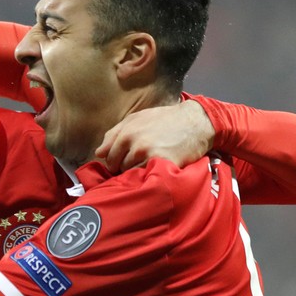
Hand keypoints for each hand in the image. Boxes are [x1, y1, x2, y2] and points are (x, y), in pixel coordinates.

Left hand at [96, 100, 215, 171]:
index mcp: (126, 132)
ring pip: (131, 174)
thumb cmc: (165, 119)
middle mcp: (135, 143)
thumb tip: (99, 153)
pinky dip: (149, 177)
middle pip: (119, 167)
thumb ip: (115, 133)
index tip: (122, 163)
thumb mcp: (137, 118)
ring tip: (148, 167)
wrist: (196, 122)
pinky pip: (147, 177)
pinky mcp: (162, 163)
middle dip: (125, 168)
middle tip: (138, 165)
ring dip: (137, 174)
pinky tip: (156, 171)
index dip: (114, 162)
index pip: (109, 157)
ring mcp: (148, 154)